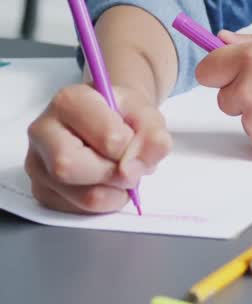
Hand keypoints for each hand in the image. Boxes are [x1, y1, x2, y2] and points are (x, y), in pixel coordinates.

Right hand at [25, 84, 170, 213]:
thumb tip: (132, 170)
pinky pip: (74, 210)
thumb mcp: (147, 115)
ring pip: (75, 194)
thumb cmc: (125, 116)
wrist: (113, 120)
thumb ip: (152, 137)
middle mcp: (43, 131)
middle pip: (70, 167)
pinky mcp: (41, 190)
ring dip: (113, 192)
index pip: (106, 138)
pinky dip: (102, 203)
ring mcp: (37, 163)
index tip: (133, 140)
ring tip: (121, 175)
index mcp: (69, 102)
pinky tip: (106, 184)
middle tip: (129, 167)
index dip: (129, 147)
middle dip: (112, 173)